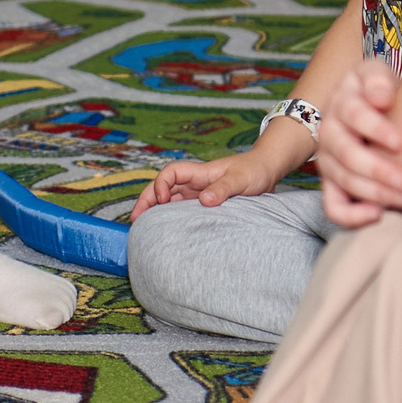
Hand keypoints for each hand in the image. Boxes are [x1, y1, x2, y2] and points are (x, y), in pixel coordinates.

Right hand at [129, 142, 284, 217]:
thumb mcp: (241, 180)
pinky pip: (181, 210)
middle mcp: (195, 182)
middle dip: (146, 200)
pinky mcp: (204, 204)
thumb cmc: (254, 171)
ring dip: (155, 211)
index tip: (162, 199)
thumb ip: (223, 189)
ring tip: (143, 229)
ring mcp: (198, 193)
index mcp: (200, 172)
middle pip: (162, 188)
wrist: (266, 170)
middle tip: (135, 219)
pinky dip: (170, 218)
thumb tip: (204, 201)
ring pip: (169, 200)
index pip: (171, 173)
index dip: (161, 184)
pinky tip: (165, 232)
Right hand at [316, 61, 401, 227]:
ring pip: (344, 181)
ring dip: (376, 193)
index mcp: (342, 101)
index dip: (375, 129)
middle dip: (379, 170)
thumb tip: (381, 98)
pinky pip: (333, 206)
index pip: (353, 115)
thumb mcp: (379, 75)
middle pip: (347, 154)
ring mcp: (327, 159)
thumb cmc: (382, 93)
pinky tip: (378, 214)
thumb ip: (378, 80)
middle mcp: (329, 131)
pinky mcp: (332, 183)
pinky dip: (351, 216)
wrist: (375, 108)